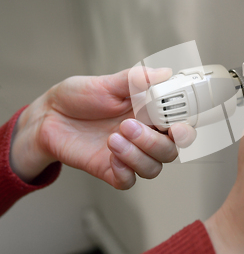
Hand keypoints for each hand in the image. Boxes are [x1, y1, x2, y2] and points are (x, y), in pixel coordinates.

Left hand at [10, 68, 195, 188]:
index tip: (175, 125)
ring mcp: (128, 154)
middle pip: (170, 151)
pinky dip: (125, 171)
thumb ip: (136, 79)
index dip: (184, 129)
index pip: (180, 127)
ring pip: (153, 168)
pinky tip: (111, 156)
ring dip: (137, 155)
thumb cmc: (79, 97)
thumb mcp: (107, 83)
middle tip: (129, 125)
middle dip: (154, 142)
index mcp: (149, 115)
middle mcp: (143, 136)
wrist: (48, 116)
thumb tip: (165, 73)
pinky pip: (129, 181)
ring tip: (113, 138)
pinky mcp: (111, 169)